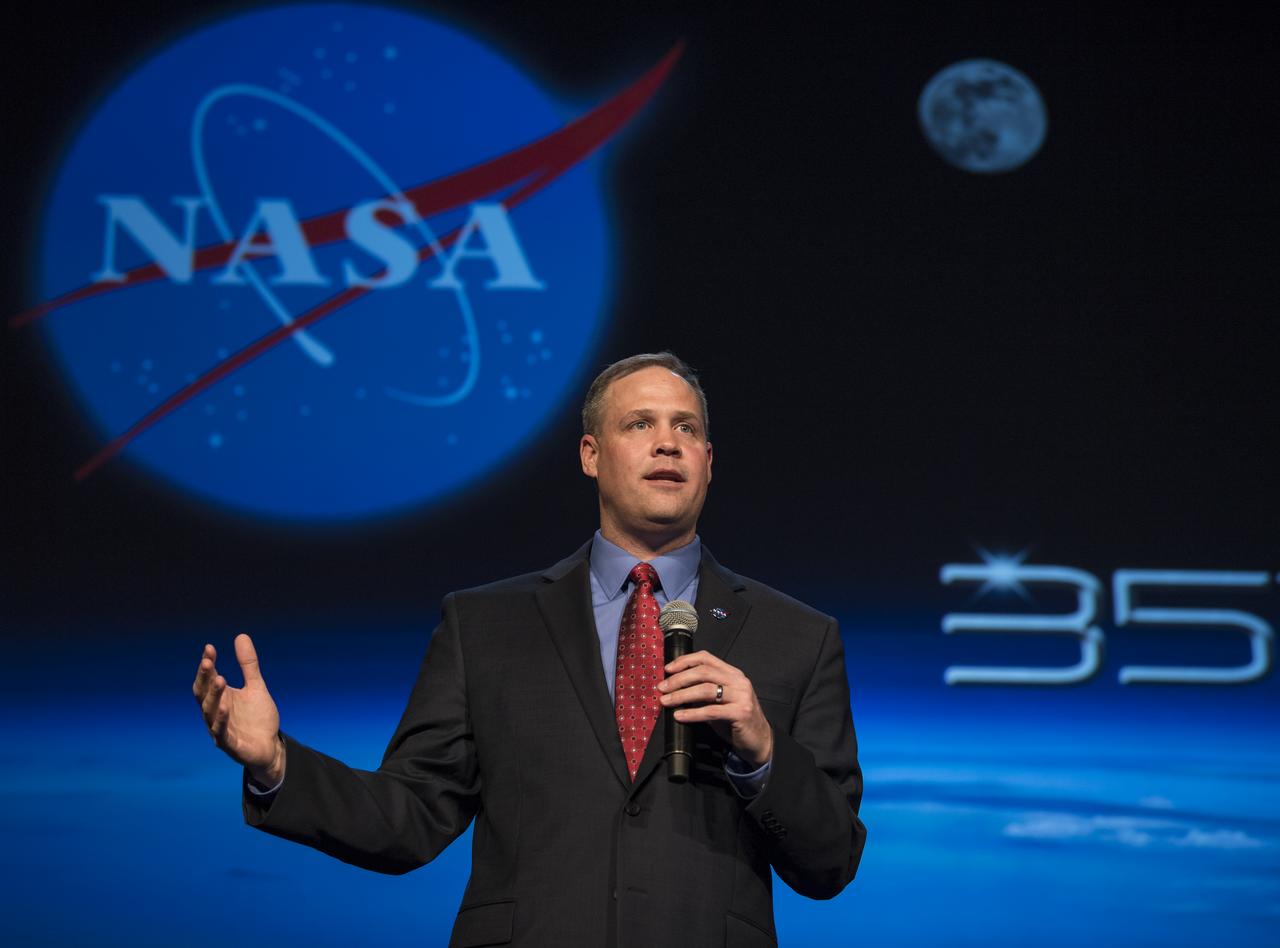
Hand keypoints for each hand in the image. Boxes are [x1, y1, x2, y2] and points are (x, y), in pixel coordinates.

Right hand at [192, 634, 285, 787]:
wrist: (270, 747)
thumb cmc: (258, 718)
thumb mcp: (256, 686)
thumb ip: (248, 665)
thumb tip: (240, 635)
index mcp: (220, 698)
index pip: (208, 679)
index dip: (207, 665)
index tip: (209, 648)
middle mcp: (215, 713)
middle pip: (204, 694)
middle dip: (204, 678)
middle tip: (207, 661)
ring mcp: (220, 729)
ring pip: (210, 712)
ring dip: (214, 696)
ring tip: (220, 679)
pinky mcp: (229, 745)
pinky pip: (221, 732)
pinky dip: (222, 720)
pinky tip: (226, 706)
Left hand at [658, 650, 772, 766]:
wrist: (760, 740)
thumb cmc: (735, 720)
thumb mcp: (720, 701)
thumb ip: (703, 692)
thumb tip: (674, 688)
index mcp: (733, 674)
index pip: (706, 658)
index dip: (685, 661)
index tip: (668, 669)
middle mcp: (738, 681)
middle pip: (703, 672)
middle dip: (679, 679)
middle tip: (662, 688)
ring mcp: (741, 696)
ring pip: (705, 690)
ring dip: (681, 695)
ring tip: (666, 702)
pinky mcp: (741, 713)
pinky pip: (711, 711)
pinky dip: (692, 713)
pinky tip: (680, 716)